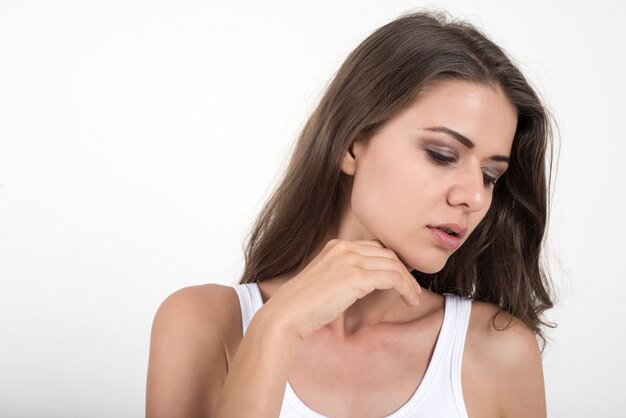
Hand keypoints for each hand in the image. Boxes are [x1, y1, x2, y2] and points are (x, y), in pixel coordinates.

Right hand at [260, 239, 421, 341]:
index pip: (374, 248)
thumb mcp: (325, 281)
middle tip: (413, 288)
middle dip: (404, 270)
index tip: (402, 278)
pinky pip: (393, 278)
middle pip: (387, 253)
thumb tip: (365, 284)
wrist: (286, 314)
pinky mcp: (356, 277)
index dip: (392, 262)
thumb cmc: (303, 305)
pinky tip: (410, 300)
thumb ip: (344, 275)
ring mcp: (349, 260)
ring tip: (414, 296)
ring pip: (393, 264)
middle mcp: (343, 247)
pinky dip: (406, 288)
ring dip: (408, 281)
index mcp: (335, 246)